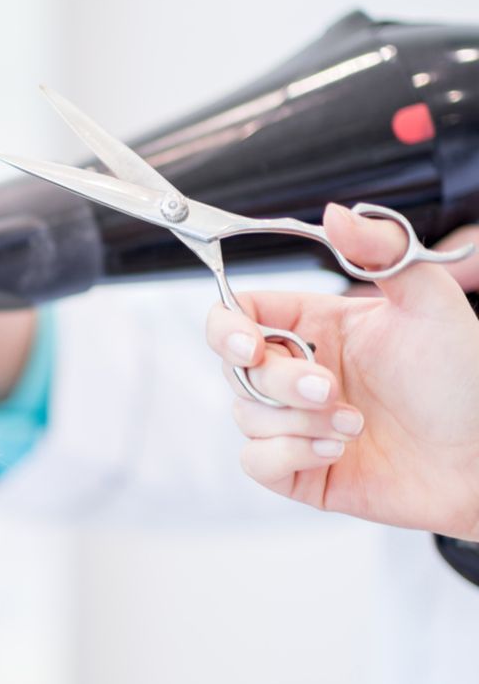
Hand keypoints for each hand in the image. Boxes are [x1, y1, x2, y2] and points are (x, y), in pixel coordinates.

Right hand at [207, 207, 478, 537]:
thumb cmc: (467, 384)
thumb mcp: (431, 303)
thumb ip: (382, 249)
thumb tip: (333, 214)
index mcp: (320, 327)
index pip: (241, 315)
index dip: (228, 327)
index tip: (250, 344)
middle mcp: (302, 373)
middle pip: (237, 368)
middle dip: (281, 382)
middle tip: (331, 390)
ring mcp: (297, 422)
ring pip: (245, 416)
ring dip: (297, 422)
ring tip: (354, 426)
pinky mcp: (300, 469)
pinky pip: (256, 462)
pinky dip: (289, 455)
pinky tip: (334, 450)